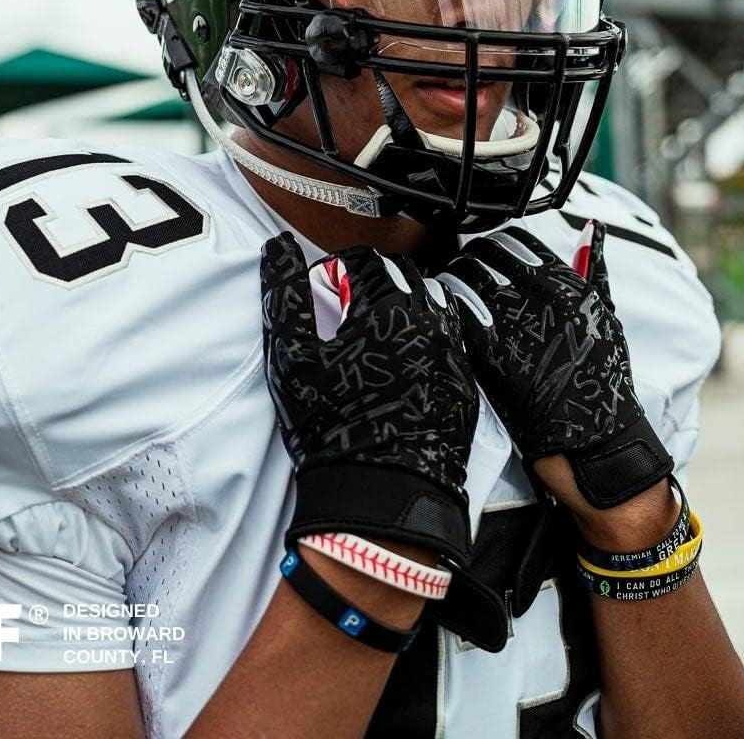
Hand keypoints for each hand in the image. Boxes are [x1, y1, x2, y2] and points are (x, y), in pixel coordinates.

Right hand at [260, 232, 478, 563]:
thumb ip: (284, 293)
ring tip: (375, 335)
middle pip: (401, 275)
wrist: (381, 495)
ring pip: (431, 304)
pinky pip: (449, 341)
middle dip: (371, 283)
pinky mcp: (465, 383)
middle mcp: (431, 320)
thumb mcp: (293, 356)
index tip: (323, 291)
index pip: (363, 259)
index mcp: (389, 305)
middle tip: (345, 312)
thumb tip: (278, 248)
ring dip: (403, 306)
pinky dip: (426, 339)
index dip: (335, 269)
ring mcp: (454, 351)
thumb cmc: (332, 426)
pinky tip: (402, 365)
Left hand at [439, 222, 671, 509]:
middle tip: (457, 276)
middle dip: (464, 261)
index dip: (490, 245)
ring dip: (448, 283)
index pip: (513, 239)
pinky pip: (454, 315)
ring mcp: (516, 323)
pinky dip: (443, 311)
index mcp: (569, 282)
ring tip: (443, 296)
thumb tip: (590, 229)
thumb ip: (593, 270)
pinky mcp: (492, 354)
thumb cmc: (602, 382)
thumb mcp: (606, 318)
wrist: (599, 444)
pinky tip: (441, 320)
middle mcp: (542, 296)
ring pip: (462, 280)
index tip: (480, 258)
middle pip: (481, 255)